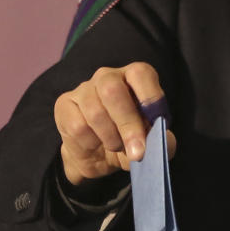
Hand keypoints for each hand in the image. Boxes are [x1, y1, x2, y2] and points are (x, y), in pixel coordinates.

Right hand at [53, 62, 175, 185]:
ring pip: (94, 111)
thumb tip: (164, 141)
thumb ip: (161, 141)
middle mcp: (108, 76)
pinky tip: (94, 145)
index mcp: (134, 77)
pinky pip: (77, 126)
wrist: (97, 156)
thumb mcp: (150, 145)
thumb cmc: (128, 141)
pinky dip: (90, 144)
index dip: (150, 97)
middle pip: (113, 90)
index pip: (141, 74)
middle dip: (127, 124)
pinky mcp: (65, 104)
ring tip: (115, 147)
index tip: (156, 123)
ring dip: (109, 138)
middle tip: (137, 152)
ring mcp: (84, 88)